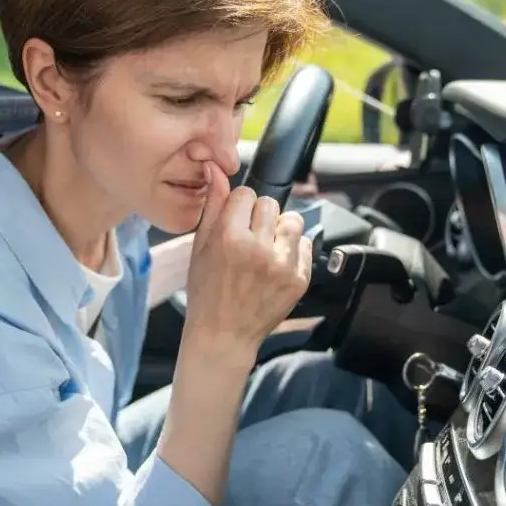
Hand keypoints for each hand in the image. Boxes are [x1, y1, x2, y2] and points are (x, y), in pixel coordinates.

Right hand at [183, 162, 312, 362]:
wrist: (223, 335)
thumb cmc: (206, 292)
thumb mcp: (199, 248)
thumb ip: (213, 206)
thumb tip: (216, 170)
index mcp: (230, 238)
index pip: (246, 194)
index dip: (239, 207)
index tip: (235, 222)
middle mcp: (259, 249)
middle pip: (270, 204)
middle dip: (259, 216)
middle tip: (249, 238)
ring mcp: (283, 266)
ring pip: (292, 221)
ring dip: (280, 230)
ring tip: (266, 249)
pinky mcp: (300, 279)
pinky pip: (306, 245)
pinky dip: (293, 251)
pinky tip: (275, 265)